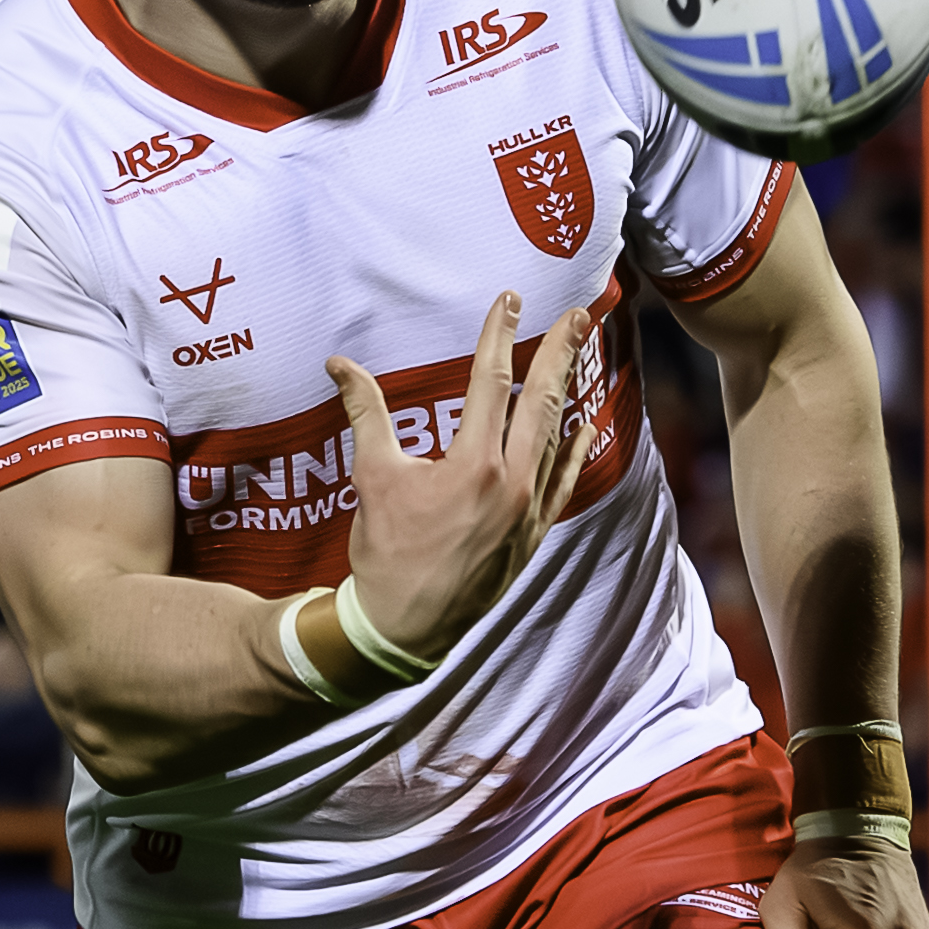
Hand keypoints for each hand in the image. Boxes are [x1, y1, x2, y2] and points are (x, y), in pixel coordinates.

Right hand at [329, 291, 589, 659]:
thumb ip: (365, 413)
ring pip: (556, 437)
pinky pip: (564, 482)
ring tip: (580, 353)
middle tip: (579, 314)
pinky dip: (577, 449)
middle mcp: (512, 483)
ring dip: (569, 391)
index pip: (492, 382)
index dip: (500, 336)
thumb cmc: (386, 552)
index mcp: (474, 464)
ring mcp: (529, 510)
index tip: (511, 300)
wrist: (404, 627)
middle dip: (560, 353)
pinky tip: (589, 423)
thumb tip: (339, 364)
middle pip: (542, 402)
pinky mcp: (534, 533)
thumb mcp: (373, 476)